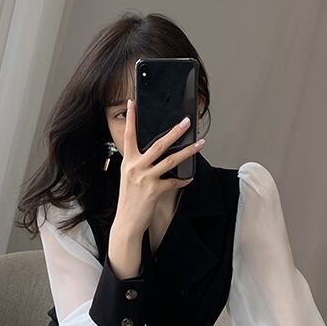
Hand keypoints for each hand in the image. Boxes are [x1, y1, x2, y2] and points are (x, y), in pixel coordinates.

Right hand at [116, 98, 204, 235]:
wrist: (126, 223)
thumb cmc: (129, 201)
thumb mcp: (130, 179)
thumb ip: (140, 165)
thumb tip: (157, 156)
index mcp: (128, 162)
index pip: (128, 136)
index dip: (131, 118)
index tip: (132, 103)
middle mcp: (135, 167)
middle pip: (158, 144)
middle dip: (174, 132)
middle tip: (186, 122)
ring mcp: (145, 179)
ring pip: (170, 160)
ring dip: (188, 151)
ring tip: (200, 144)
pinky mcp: (154, 190)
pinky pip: (174, 181)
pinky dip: (183, 179)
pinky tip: (189, 177)